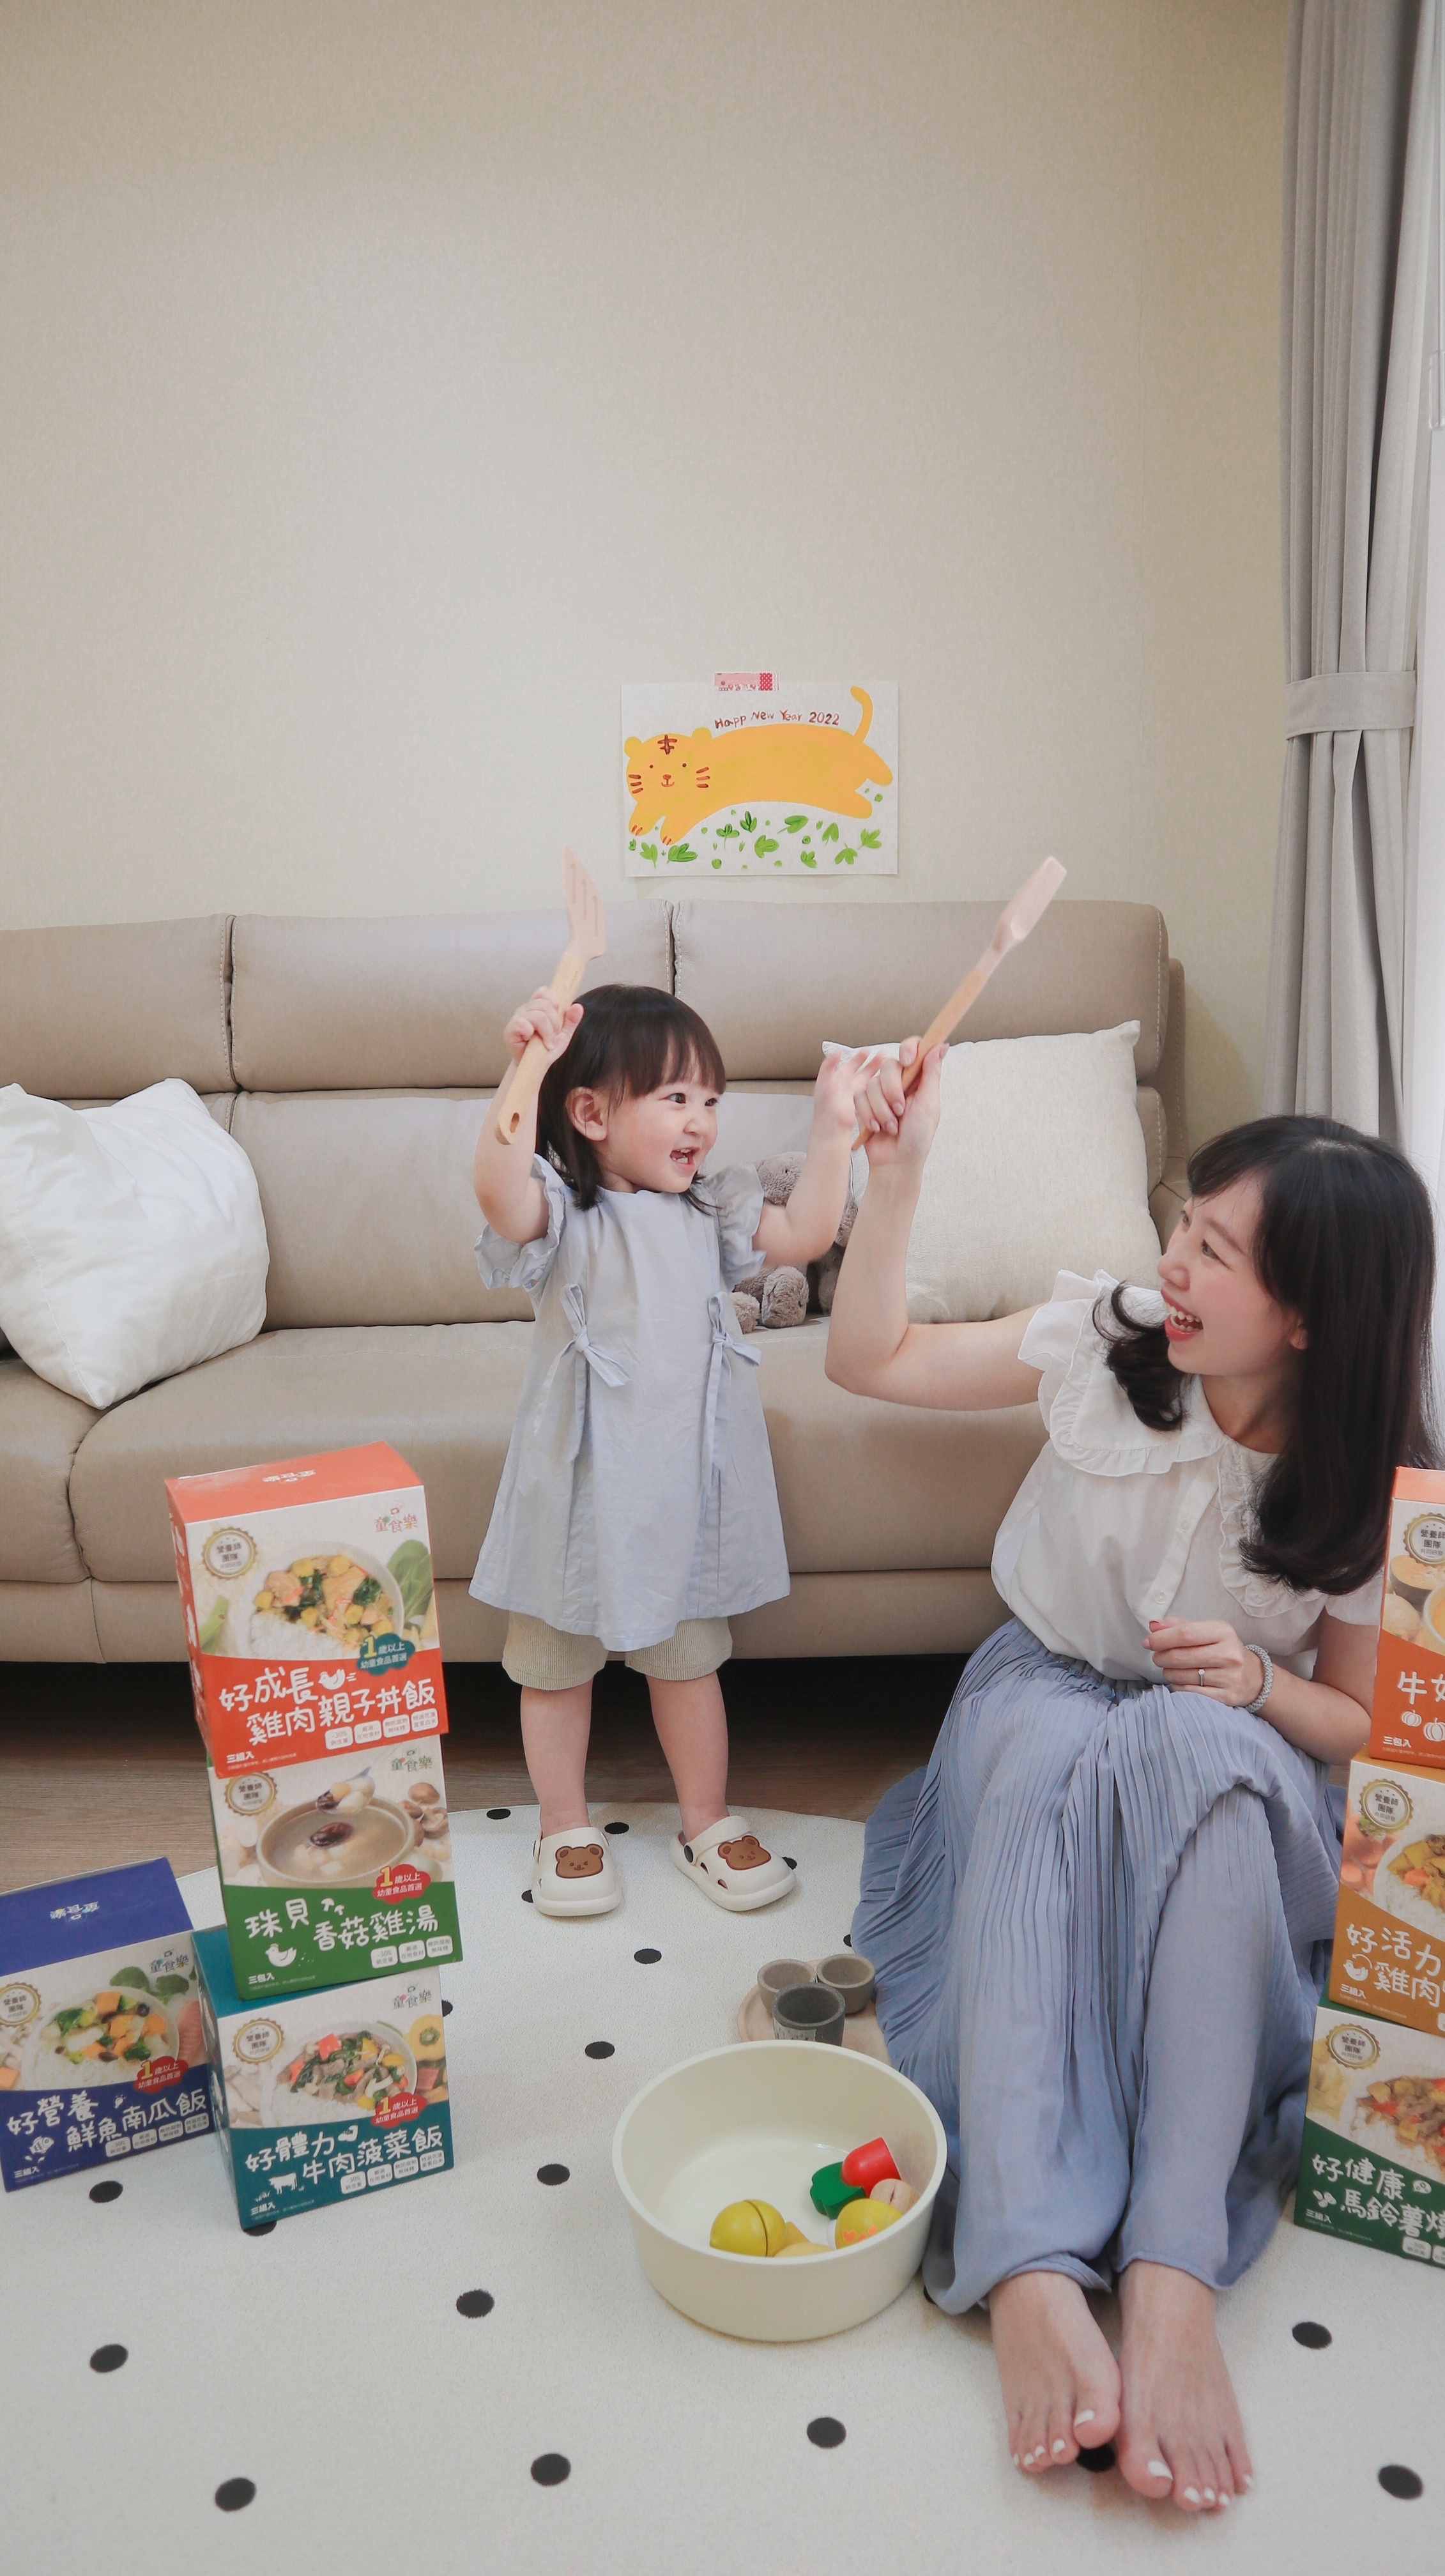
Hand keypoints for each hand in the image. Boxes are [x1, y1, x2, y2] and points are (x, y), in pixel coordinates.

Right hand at [503, 988, 582, 1065]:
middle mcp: (525, 1009)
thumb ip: (571, 1021)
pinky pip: (523, 1023)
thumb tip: (578, 1006)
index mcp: (536, 1007)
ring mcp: (516, 1018)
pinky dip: (531, 1033)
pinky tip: (531, 1041)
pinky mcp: (510, 1030)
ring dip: (547, 1032)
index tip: (557, 1020)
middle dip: (554, 1024)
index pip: (543, 991)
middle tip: (552, 1038)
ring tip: (546, 1042)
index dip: (554, 1002)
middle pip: (544, 1005)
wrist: (535, 1067)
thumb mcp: (563, 1035)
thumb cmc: (545, 1050)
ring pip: (538, 1015)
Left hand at [812, 1046, 882, 1132]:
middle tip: (883, 1055)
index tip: (868, 1051)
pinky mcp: (864, 1104)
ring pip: (871, 1082)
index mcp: (840, 1078)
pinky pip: (874, 1094)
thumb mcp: (824, 1082)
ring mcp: (858, 1095)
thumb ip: (829, 1066)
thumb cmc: (825, 1105)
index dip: (859, 1057)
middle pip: (864, 1071)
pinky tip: (888, 1084)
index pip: (852, 1064)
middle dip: (874, 1063)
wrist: (831, 1125)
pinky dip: (881, 1089)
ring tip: (889, 1068)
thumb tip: (836, 1052)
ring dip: (879, 1075)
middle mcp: (850, 1085)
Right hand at [855, 1039, 946, 1171]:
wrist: (896, 1162)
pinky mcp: (863, 1103)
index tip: (907, 1060)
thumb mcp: (929, 1105)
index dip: (908, 1049)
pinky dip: (868, 1115)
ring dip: (881, 1109)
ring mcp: (880, 1092)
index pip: (913, 1049)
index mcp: (918, 1079)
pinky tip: (877, 1128)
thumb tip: (941, 1045)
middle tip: (901, 1111)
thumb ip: (931, 1074)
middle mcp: (899, 1082)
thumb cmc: (917, 1137)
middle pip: (888, 1065)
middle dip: (892, 1090)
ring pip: (871, 1083)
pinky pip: (858, 1097)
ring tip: (891, 1126)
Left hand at [1146, 1619, 1264, 1706]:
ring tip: (1170, 1669)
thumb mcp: (1208, 1632)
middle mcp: (1229, 1654)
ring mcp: (1230, 1677)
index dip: (1162, 1638)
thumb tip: (1154, 1625)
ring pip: (1182, 1676)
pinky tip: (1180, 1681)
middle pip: (1180, 1656)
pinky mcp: (1226, 1697)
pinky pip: (1189, 1692)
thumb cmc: (1223, 1650)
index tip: (1148, 1642)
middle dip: (1161, 1657)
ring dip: (1168, 1672)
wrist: (1254, 1677)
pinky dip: (1178, 1687)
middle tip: (1157, 1657)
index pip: (1186, 1634)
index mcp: (1223, 1632)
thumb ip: (1180, 1626)